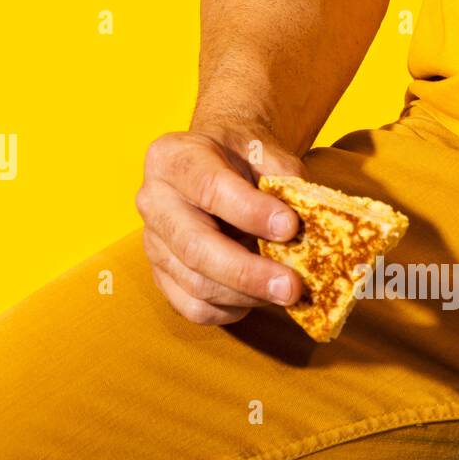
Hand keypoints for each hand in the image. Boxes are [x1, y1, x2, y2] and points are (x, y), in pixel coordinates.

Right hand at [138, 123, 305, 324]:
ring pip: (197, 285)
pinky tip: (258, 295)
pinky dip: (233, 310)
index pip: (209, 188)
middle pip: (195, 248)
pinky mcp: (162, 276)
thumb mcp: (264, 149)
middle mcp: (154, 201)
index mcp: (173, 158)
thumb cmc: (241, 157)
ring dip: (248, 296)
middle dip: (248, 273)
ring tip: (286, 290)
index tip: (290, 227)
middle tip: (292, 286)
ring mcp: (154, 243)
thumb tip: (304, 227)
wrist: (217, 164)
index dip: (250, 212)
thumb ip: (283, 179)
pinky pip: (195, 308)